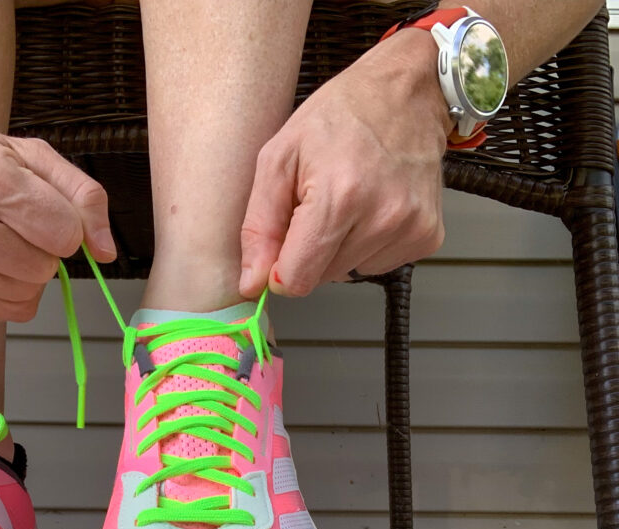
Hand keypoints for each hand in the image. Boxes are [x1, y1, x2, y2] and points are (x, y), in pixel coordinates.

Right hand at [0, 128, 115, 320]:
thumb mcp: (24, 154)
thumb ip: (79, 195)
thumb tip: (105, 249)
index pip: (64, 232)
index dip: (65, 226)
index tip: (44, 213)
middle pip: (46, 266)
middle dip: (43, 248)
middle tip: (14, 225)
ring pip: (30, 292)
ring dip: (27, 272)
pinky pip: (12, 311)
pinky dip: (11, 292)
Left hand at [239, 30, 452, 298]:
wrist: (407, 92)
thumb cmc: (339, 116)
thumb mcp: (278, 158)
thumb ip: (259, 228)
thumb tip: (251, 284)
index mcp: (339, 197)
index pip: (297, 280)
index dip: (279, 271)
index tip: (281, 246)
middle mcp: (382, 217)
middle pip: (321, 278)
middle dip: (309, 251)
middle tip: (318, 204)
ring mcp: (411, 227)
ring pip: (348, 273)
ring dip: (338, 247)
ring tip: (347, 200)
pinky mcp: (428, 235)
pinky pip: (377, 265)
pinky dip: (366, 245)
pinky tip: (371, 207)